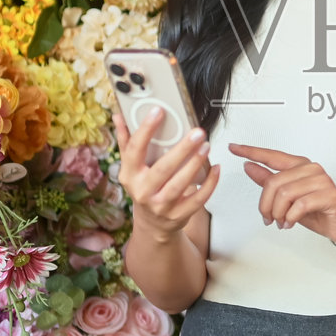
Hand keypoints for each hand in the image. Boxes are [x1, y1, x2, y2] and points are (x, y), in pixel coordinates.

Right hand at [112, 107, 217, 241]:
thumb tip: (119, 116)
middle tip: (197, 132)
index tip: (158, 111)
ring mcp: (161, 205)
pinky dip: (209, 184)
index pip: (135, 150)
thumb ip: (126, 141)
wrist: (152, 224)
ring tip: (206, 146)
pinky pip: (197, 199)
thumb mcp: (131, 167)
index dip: (146, 130)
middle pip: (163, 169)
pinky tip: (216, 168)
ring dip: (195, 164)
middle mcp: (143, 191)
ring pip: (180, 184)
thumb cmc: (144, 189)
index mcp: (130, 175)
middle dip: (182, 150)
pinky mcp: (179, 214)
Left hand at [229, 143, 335, 246]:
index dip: (251, 151)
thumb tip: (249, 167)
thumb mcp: (288, 198)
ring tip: (281, 222)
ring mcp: (320, 180)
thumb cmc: (318, 210)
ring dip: (278, 213)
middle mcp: (310, 169)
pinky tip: (290, 222)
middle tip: (268, 218)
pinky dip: (290, 217)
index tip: (234, 148)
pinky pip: (299, 204)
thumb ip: (269, 181)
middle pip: (274, 182)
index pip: (271, 155)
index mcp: (299, 166)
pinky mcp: (327, 194)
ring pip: (285, 194)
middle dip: (266, 205)